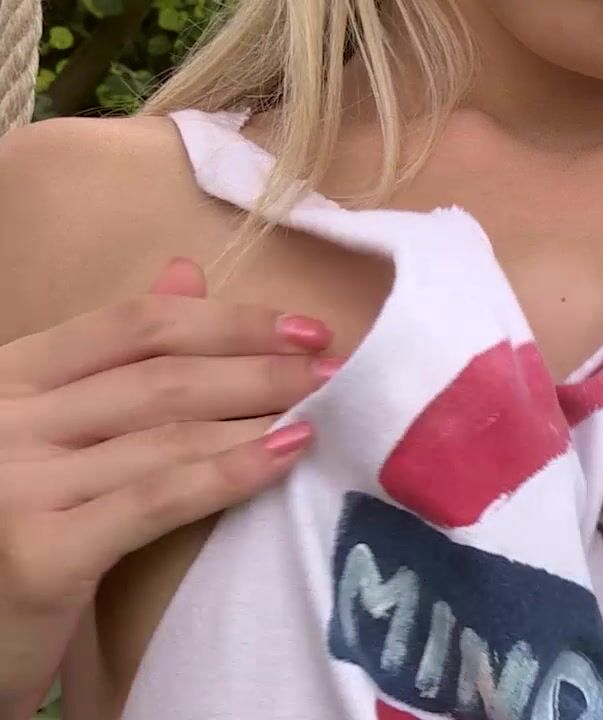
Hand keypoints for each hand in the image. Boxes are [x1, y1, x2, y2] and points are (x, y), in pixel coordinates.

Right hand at [0, 259, 335, 715]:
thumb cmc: (17, 525)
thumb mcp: (52, 429)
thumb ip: (112, 357)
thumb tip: (185, 273)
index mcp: (8, 378)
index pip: (133, 327)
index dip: (229, 321)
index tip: (306, 328)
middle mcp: (3, 420)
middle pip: (161, 378)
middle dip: (260, 370)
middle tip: (335, 372)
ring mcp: (15, 485)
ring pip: (168, 435)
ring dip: (259, 417)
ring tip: (325, 410)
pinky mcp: (43, 553)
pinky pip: (159, 498)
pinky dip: (231, 472)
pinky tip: (288, 455)